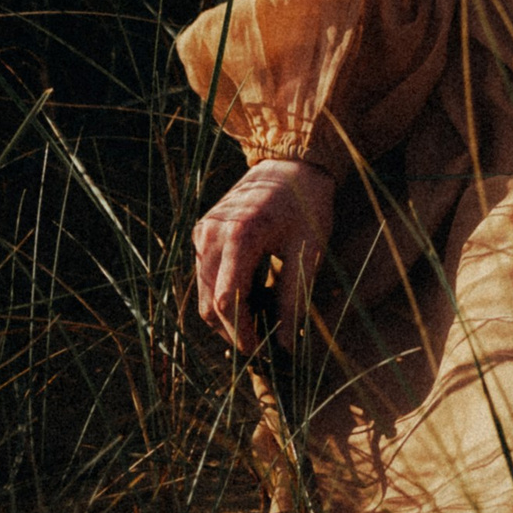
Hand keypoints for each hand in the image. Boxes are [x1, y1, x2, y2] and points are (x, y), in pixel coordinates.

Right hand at [192, 158, 336, 350]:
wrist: (291, 163)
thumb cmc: (306, 203)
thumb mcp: (309, 250)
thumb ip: (294, 299)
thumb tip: (285, 344)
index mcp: (240, 235)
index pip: (228, 300)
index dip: (241, 332)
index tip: (260, 350)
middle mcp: (212, 233)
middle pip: (210, 302)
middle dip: (233, 329)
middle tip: (262, 342)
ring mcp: (203, 232)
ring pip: (203, 293)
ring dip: (227, 314)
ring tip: (260, 319)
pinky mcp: (203, 233)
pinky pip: (205, 276)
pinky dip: (223, 294)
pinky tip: (252, 296)